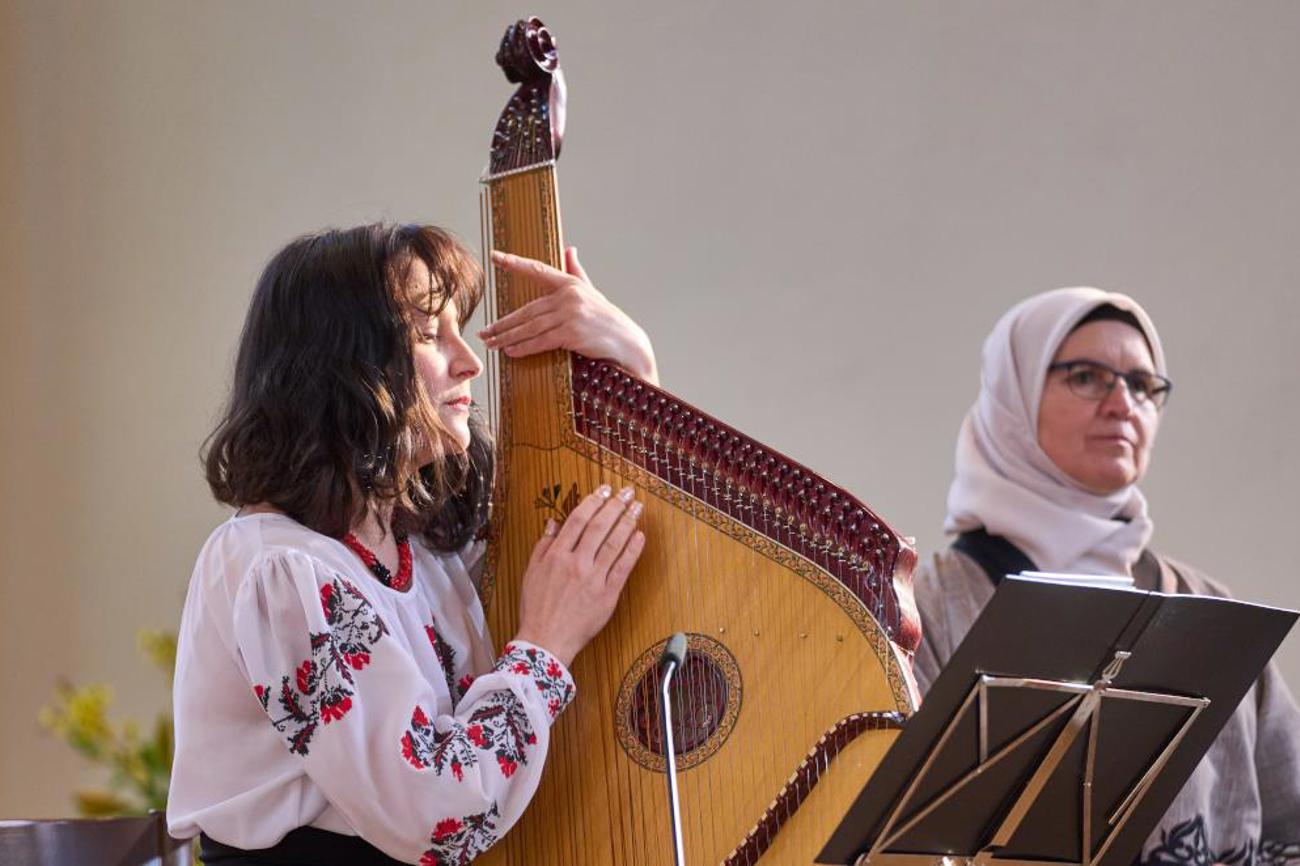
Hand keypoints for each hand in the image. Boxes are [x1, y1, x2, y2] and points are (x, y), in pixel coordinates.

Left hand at [481, 247, 659, 384]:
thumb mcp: (592, 291)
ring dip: (508, 337)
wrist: (627, 343)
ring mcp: (570, 315)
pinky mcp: (572, 334)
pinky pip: (541, 341)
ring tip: (492, 343)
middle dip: (503, 323)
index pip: (538, 270)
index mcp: (571, 283)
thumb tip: (570, 248)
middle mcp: (569, 296)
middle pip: (527, 310)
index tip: (495, 257)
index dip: (515, 263)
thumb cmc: (607, 319)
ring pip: (530, 327)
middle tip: (485, 331)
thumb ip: (576, 271)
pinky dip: (524, 347)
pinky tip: (511, 351)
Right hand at [514, 484, 646, 666]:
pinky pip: (623, 568)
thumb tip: (554, 522)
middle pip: (599, 527)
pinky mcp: (607, 596)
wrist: (545, 640)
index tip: (605, 489)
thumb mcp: (531, 572)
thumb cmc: (536, 607)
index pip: (578, 520)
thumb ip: (543, 545)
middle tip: (627, 492)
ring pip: (614, 544)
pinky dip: (632, 551)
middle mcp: (576, 563)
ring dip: (627, 523)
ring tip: (637, 508)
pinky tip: (640, 536)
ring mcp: (593, 579)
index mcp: (556, 555)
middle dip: (615, 506)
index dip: (593, 501)